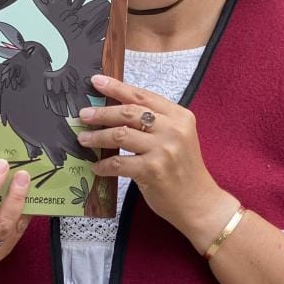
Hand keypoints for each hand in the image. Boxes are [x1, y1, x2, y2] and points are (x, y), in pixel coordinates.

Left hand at [77, 74, 235, 248]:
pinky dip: (104, 165)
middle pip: (128, 112)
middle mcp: (173, 129)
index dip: (117, 87)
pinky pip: (119, 163)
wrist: (199, 202)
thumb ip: (155, 122)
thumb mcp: (177, 137)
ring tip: (84, 139)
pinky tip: (97, 167)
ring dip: (97, 137)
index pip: (142, 96)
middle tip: (84, 115)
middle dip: (101, 112)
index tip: (96, 81)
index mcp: (179, 116)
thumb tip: (116, 110)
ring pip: (120, 135)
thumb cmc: (184, 169)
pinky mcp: (153, 171)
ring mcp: (164, 150)